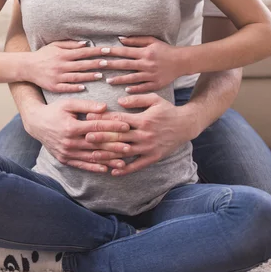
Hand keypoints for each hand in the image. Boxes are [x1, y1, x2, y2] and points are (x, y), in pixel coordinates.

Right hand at [23, 99, 132, 172]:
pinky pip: (81, 165)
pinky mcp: (64, 159)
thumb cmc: (54, 110)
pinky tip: (106, 169)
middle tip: (130, 147)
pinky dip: (94, 168)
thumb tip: (105, 107)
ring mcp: (66, 152)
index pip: (96, 127)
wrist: (36, 123)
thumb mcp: (69, 103)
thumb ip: (87, 105)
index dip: (113, 126)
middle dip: (114, 146)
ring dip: (108, 160)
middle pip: (96, 144)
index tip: (127, 126)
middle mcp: (69, 141)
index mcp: (71, 126)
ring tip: (123, 162)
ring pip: (91, 157)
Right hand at [25, 40, 110, 91]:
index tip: (107, 50)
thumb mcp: (55, 45)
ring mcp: (58, 76)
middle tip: (108, 62)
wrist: (27, 67)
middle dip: (96, 63)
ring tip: (101, 75)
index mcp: (63, 54)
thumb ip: (71, 44)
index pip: (83, 52)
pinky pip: (67, 87)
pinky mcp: (54, 86)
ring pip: (76, 76)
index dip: (96, 51)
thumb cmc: (43, 54)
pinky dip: (75, 87)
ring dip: (89, 76)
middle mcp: (61, 65)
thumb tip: (86, 44)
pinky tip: (84, 87)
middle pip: (82, 64)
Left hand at [85, 93, 199, 175]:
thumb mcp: (154, 99)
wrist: (185, 125)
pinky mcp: (153, 157)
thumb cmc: (167, 110)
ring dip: (108, 155)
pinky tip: (112, 172)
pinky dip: (124, 169)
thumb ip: (136, 100)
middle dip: (101, 138)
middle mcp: (144, 135)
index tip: (89, 118)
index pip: (119, 120)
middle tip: (85, 138)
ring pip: (125, 153)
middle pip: (119, 138)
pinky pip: (136, 165)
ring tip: (93, 156)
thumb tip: (119, 101)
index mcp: (143, 120)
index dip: (103, 119)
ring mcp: (148, 148)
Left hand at [102, 36, 186, 92]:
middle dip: (112, 65)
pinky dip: (134, 89)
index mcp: (145, 52)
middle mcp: (147, 63)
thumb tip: (120, 39)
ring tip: (108, 80)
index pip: (126, 51)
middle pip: (126, 64)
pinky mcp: (156, 84)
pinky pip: (143, 87)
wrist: (181, 61)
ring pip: (132, 78)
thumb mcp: (152, 41)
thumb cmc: (165, 50)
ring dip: (119, 79)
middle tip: (99, 65)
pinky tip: (125, 90)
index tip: (102, 51)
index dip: (113, 51)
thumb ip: (136, 40)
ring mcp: (151, 75)